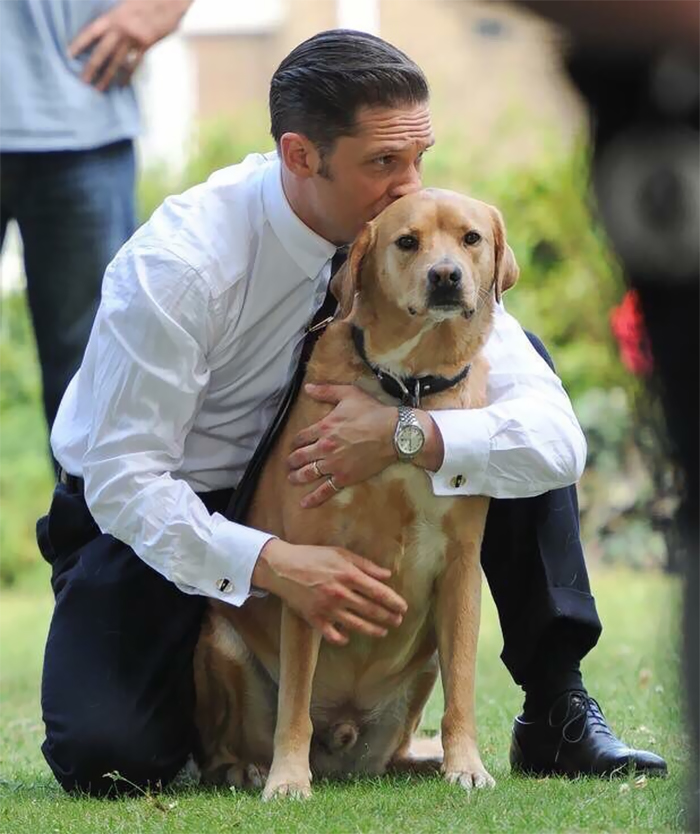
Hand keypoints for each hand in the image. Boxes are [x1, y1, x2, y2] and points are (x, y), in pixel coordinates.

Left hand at [69, 0, 191, 91]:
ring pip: (117, 62)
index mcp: (113, 16)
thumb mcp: (127, 2)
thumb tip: (105, 29)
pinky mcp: (147, 46)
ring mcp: (134, 40)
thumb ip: (115, 14)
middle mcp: (121, 29)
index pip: (91, 32)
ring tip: (100, 89)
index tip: (69, 54)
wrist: (170, 2)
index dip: (80, 43)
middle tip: (83, 81)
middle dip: (91, 68)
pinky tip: (121, 85)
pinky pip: (134, 64)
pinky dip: (127, 76)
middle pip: (102, 52)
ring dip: (108, 77)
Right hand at [252, 538, 407, 645]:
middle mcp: (340, 594)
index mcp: (348, 575)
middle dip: (388, 617)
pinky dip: (341, 639)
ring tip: (382, 632)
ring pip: (356, 625)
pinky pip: (332, 634)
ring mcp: (327, 608)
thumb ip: (365, 565)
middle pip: (371, 610)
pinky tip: (348, 638)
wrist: (282, 567)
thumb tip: (387, 575)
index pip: (378, 592)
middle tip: (398, 621)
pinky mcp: (314, 618)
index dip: (393, 602)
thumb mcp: (341, 553)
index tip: (403, 608)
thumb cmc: (313, 556)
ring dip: (373, 630)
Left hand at [288, 383, 444, 506]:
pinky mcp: (345, 477)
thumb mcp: (349, 394)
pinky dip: (314, 498)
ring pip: (309, 473)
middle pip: (301, 456)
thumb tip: (307, 387)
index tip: (295, 444)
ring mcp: (334, 464)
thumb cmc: (373, 412)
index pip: (302, 436)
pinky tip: (304, 503)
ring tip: (291, 479)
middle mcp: (325, 448)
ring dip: (297, 477)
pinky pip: (326, 490)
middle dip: (292, 460)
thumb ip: (326, 391)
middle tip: (289, 464)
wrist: (394, 433)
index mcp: (324, 427)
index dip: (296, 441)